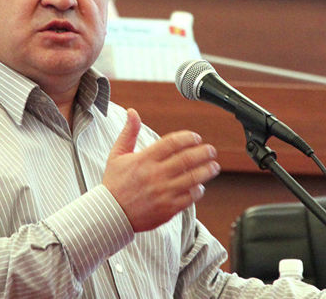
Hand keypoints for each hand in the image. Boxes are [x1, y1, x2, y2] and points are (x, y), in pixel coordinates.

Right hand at [102, 108, 220, 231]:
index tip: (196, 138)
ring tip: (214, 166)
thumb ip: (129, 133)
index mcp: (144, 159)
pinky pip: (190, 197)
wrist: (111, 214)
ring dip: (207, 170)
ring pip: (193, 178)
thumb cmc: (114, 184)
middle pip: (187, 159)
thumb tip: (133, 112)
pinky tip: (200, 186)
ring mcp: (163, 192)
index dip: (188, 137)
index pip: (173, 142)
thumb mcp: (117, 155)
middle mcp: (155, 175)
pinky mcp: (168, 208)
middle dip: (204, 152)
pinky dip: (198, 190)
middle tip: (211, 150)